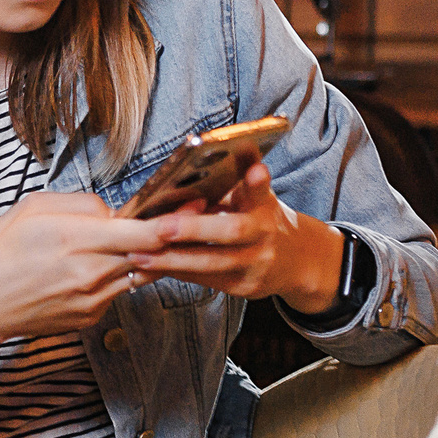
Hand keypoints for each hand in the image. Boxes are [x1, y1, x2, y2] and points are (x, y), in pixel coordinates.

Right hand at [0, 190, 167, 346]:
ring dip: (140, 257)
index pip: (142, 232)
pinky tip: (91, 269)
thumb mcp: (33, 207)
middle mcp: (89, 272)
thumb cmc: (1, 252)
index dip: (172, 223)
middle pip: (149, 253)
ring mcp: (93, 299)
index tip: (192, 210)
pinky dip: (114, 276)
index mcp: (74, 238)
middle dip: (164, 237)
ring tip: (127, 243)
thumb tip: (116, 211)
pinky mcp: (91, 317)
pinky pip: (117, 290)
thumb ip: (82, 203)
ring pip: (138, 272)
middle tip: (182, 219)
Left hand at [133, 163, 346, 310]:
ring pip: (212, 263)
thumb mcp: (258, 197)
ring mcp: (256, 264)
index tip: (255, 170)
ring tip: (140, 255)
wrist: (297, 262)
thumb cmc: (264, 221)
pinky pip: (205, 280)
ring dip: (173, 259)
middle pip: (231, 230)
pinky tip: (151, 269)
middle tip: (160, 227)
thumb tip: (222, 151)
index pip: (262, 190)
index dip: (257, 181)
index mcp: (266, 207)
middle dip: (194, 229)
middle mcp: (265, 235)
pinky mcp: (244, 287)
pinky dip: (176, 273)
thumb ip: (239, 180)